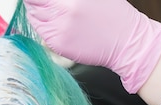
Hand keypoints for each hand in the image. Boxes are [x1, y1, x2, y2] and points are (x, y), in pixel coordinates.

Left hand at [23, 0, 160, 92]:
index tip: (39, 0)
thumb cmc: (113, 15)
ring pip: (34, 18)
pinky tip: (59, 27)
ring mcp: (58, 28)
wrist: (126, 42)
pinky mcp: (57, 43)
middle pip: (34, 3)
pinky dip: (45, 29)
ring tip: (56, 15)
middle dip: (36, 3)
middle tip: (46, 4)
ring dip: (39, 15)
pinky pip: (42, 34)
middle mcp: (64, 9)